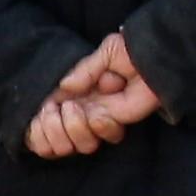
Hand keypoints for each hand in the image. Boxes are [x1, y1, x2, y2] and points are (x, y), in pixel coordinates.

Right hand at [25, 33, 160, 160]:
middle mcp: (84, 111)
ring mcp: (101, 118)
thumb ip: (83, 71)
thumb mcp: (102, 54)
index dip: (39, 126)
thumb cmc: (131, 51)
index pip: (46, 125)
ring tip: (74, 107)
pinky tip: (97, 113)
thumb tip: (64, 88)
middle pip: (58, 142)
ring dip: (72, 127)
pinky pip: (102, 136)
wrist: (156, 56)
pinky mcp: (119, 121)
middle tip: (55, 109)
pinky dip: (96, 127)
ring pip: (78, 144)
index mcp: (74, 95)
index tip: (41, 112)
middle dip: (52, 128)